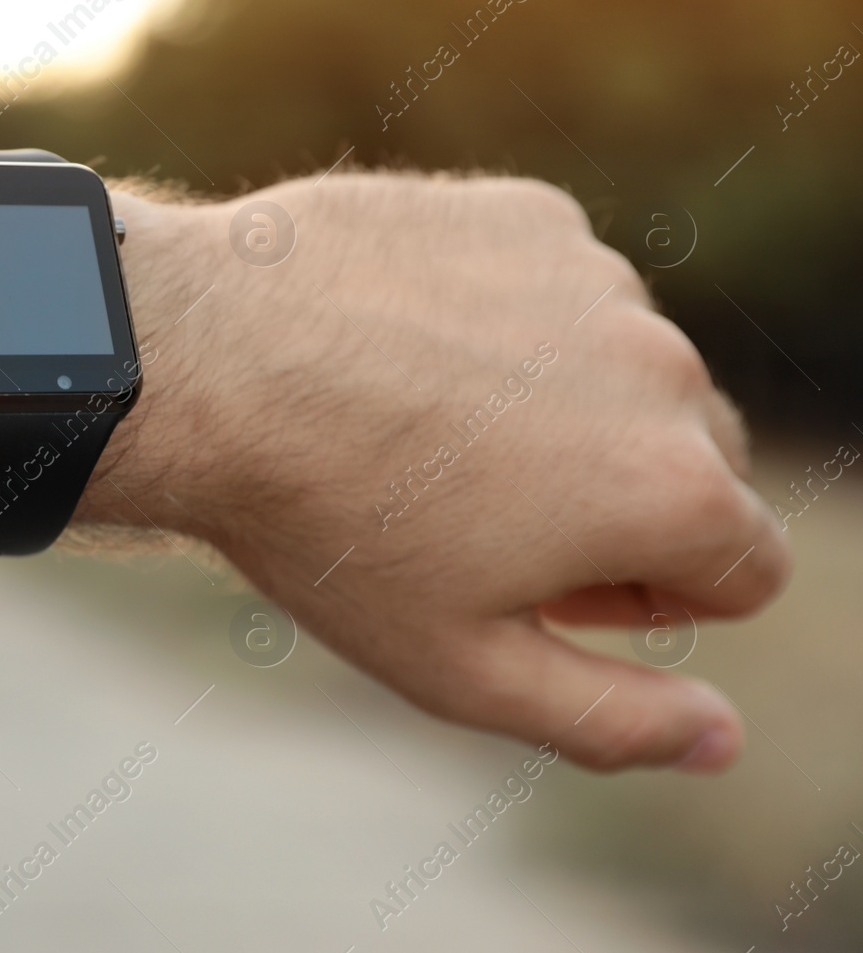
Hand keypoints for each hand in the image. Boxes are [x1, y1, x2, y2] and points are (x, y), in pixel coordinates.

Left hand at [82, 174, 791, 772]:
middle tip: (487, 523)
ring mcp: (597, 278)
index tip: (548, 592)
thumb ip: (611, 719)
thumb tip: (724, 737)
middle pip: (701, 463)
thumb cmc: (324, 528)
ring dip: (567, 410)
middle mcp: (661, 367)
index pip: (747, 568)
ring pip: (627, 370)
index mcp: (672, 490)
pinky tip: (413, 352)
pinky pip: (561, 290)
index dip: (651, 601)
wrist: (205, 365)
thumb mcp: (460, 667)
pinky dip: (515, 325)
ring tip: (434, 436)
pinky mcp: (530, 214)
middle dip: (624, 506)